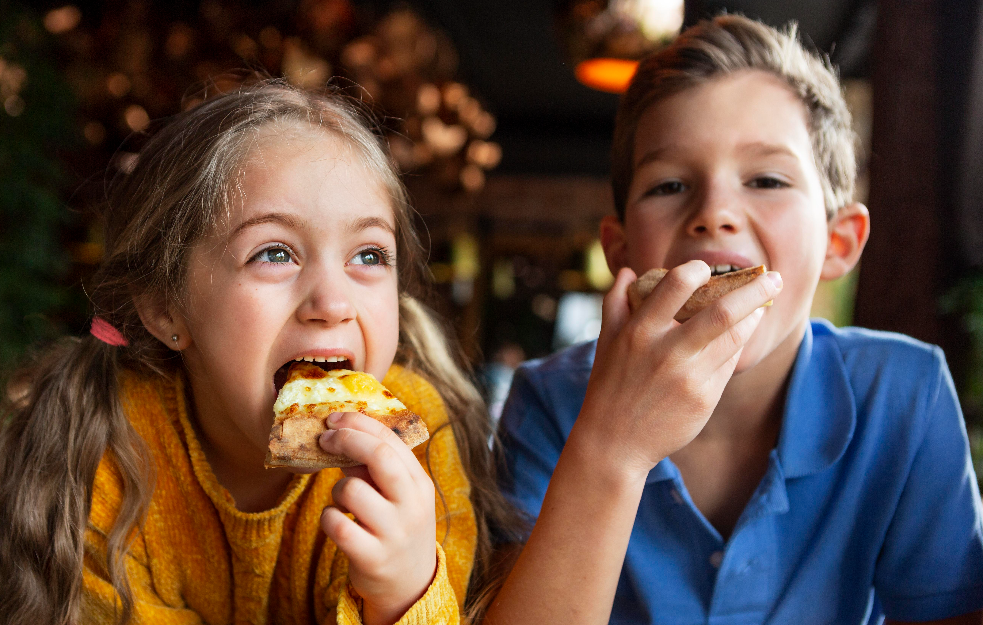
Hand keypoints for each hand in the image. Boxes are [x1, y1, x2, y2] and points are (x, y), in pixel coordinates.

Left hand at [319, 412, 437, 624]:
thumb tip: (343, 432)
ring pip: (350, 489)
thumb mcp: (401, 496)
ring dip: (337, 490)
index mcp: (420, 483)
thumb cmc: (397, 527)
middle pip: (378, 455)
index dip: (359, 423)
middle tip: (325, 439)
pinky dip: (328, 518)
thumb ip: (379, 468)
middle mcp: (412, 505)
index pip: (391, 439)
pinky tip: (338, 523)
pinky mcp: (372, 557)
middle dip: (346, 439)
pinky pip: (336, 524)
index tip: (334, 418)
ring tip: (344, 502)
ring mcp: (394, 533)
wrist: (410, 584)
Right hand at [575, 260, 781, 477]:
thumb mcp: (605, 342)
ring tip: (762, 306)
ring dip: (754, 317)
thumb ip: (616, 302)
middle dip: (755, 291)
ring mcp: (689, 377)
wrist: (614, 442)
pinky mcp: (705, 399)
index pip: (676, 285)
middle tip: (775, 277)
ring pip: (734, 338)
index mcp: (640, 331)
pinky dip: (737, 345)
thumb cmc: (608, 386)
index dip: (697, 270)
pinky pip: (729, 364)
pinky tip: (741, 335)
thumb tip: (631, 271)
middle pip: (723, 312)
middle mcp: (667, 352)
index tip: (706, 268)